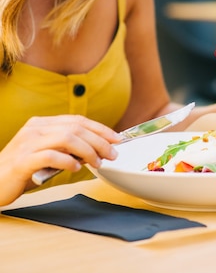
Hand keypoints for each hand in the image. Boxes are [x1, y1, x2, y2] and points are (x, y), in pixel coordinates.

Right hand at [0, 115, 119, 205]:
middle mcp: (35, 129)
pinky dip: (68, 161)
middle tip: (112, 155)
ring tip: (97, 163)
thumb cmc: (23, 170)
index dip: (100, 129)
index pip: (77, 120)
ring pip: (67, 138)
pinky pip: (51, 156)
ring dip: (88, 150)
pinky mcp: (22, 161)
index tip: (117, 139)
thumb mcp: (49, 154)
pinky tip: (76, 168)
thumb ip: (68, 149)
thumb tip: (97, 150)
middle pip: (76, 128)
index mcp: (41, 124)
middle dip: (99, 141)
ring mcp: (27, 144)